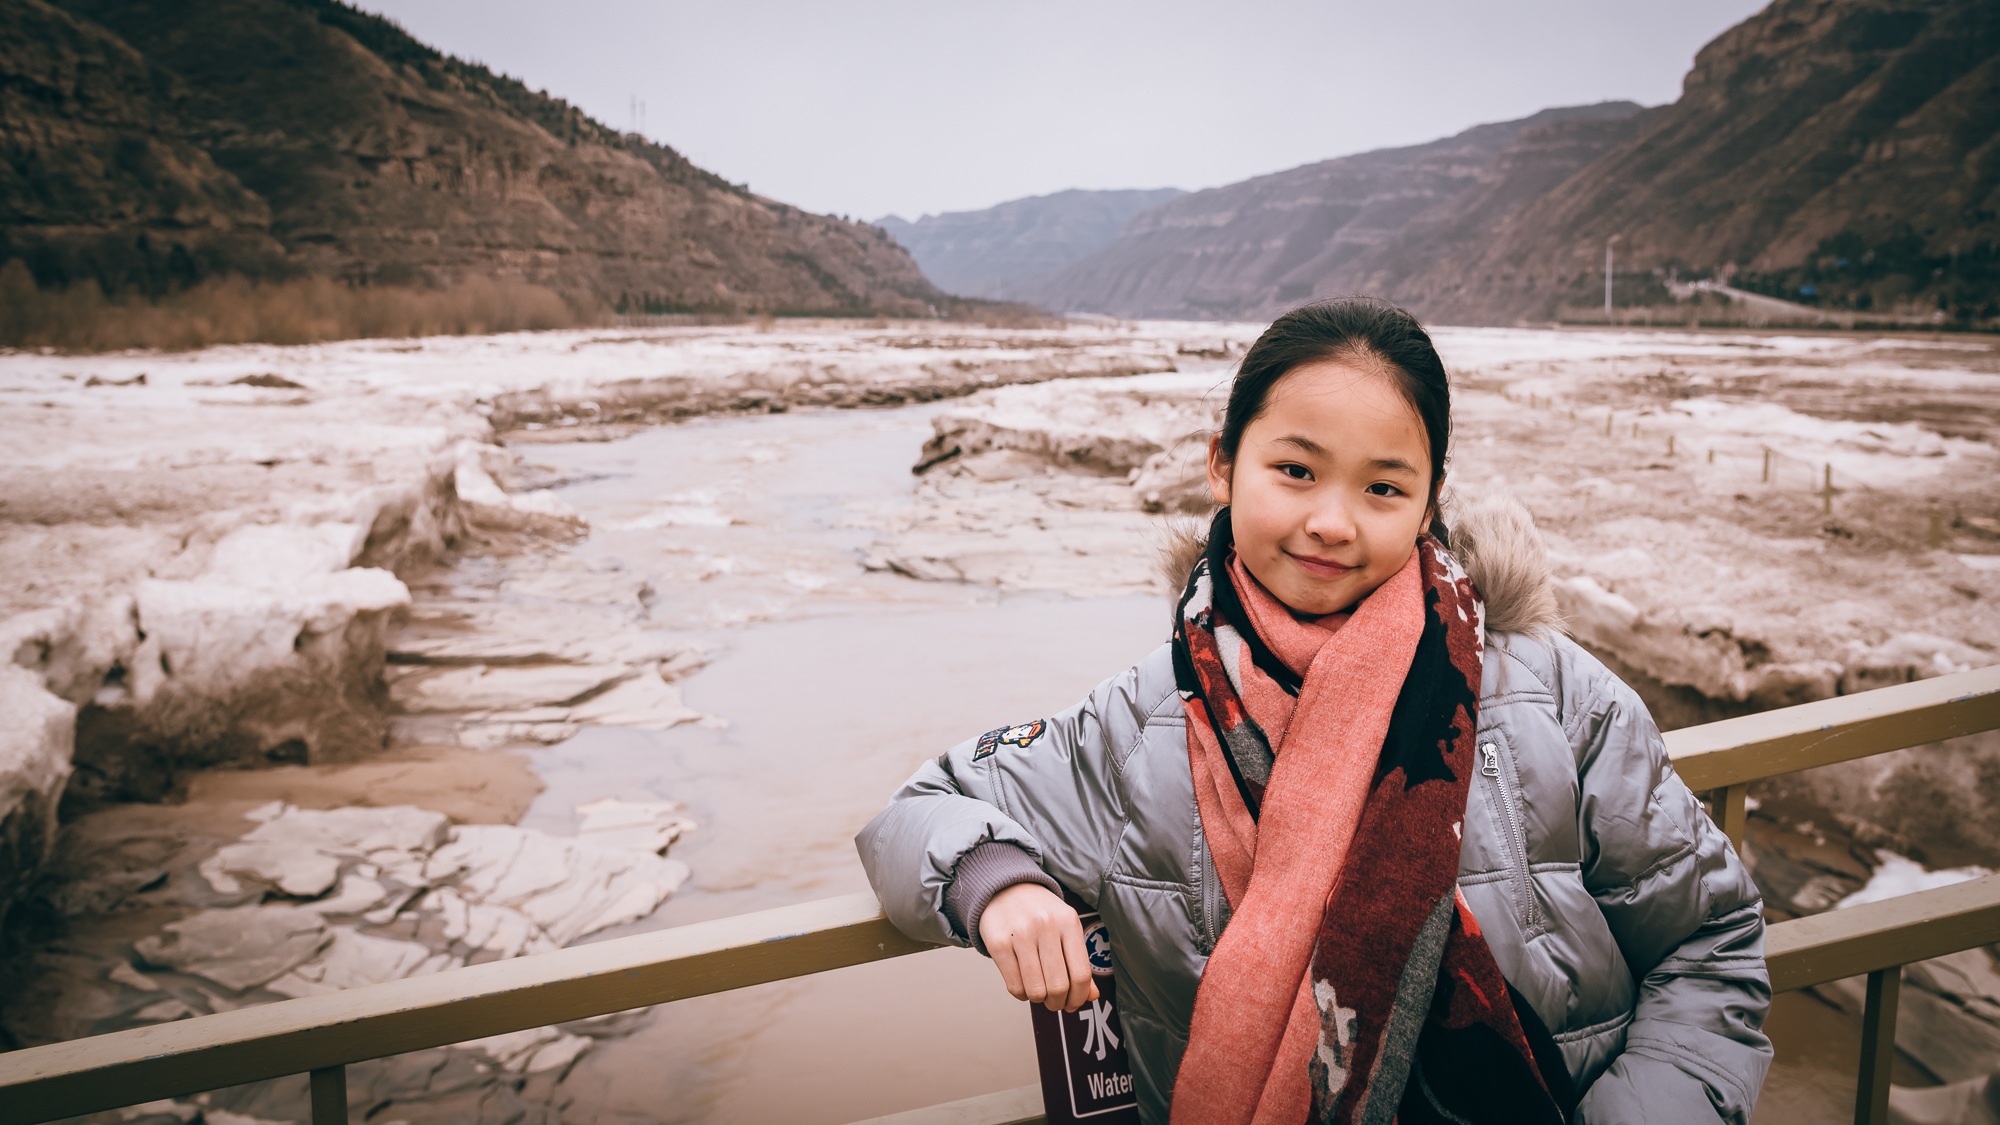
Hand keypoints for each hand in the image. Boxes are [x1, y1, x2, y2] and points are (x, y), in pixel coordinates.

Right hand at [979, 883, 1101, 1012]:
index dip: (1079, 997)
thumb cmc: (1040, 913)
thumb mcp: (1066, 928)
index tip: (1074, 1003)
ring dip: (1040, 999)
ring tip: (1039, 992)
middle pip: (1058, 986)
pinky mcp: (998, 944)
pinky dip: (1022, 994)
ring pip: (1036, 990)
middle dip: (1058, 1002)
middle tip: (1055, 1001)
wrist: (1006, 889)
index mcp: (1068, 921)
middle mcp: (1045, 925)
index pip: (1081, 974)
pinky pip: (1014, 986)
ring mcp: (1020, 934)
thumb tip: (1092, 996)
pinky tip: (1024, 984)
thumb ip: (1079, 962)